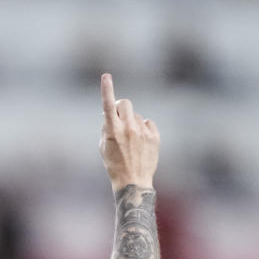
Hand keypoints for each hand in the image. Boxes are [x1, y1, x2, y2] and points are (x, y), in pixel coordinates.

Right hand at [98, 73, 158, 191]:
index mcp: (113, 131)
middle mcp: (129, 128)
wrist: (133, 182)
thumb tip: (110, 115)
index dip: (106, 89)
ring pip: (136, 115)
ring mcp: (143, 132)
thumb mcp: (103, 147)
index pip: (108, 106)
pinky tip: (141, 141)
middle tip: (118, 116)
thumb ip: (106, 128)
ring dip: (131, 122)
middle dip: (120, 107)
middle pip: (125, 104)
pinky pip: (148, 123)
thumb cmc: (114, 165)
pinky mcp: (154, 136)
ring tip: (130, 140)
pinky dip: (143, 129)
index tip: (106, 76)